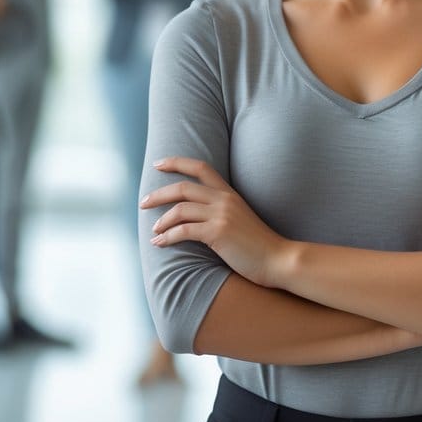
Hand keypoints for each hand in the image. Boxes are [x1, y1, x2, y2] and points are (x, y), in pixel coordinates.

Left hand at [142, 157, 290, 287]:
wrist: (278, 258)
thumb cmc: (258, 244)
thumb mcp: (240, 218)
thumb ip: (221, 211)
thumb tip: (196, 214)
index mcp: (229, 193)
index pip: (200, 167)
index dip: (176, 162)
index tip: (158, 164)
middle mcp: (224, 199)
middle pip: (183, 187)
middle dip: (158, 194)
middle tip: (143, 203)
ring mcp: (221, 215)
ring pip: (180, 209)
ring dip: (161, 221)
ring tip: (154, 231)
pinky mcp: (218, 233)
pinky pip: (183, 231)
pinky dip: (167, 237)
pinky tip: (160, 243)